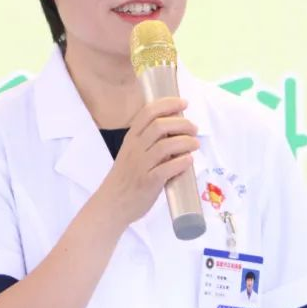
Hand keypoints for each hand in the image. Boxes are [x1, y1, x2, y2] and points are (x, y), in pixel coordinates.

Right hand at [93, 96, 199, 229]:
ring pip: (166, 146)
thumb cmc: (125, 178)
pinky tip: (188, 160)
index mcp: (131, 138)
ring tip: (195, 144)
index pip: (148, 112)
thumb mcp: (132, 153)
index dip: (168, 104)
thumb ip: (149, 141)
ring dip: (185, 142)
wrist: (111, 204)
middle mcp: (134, 149)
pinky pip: (167, 168)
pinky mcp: (148, 183)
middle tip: (193, 128)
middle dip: (181, 123)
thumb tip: (177, 130)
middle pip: (160, 126)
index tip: (183, 103)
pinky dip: (181, 162)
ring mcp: (141, 166)